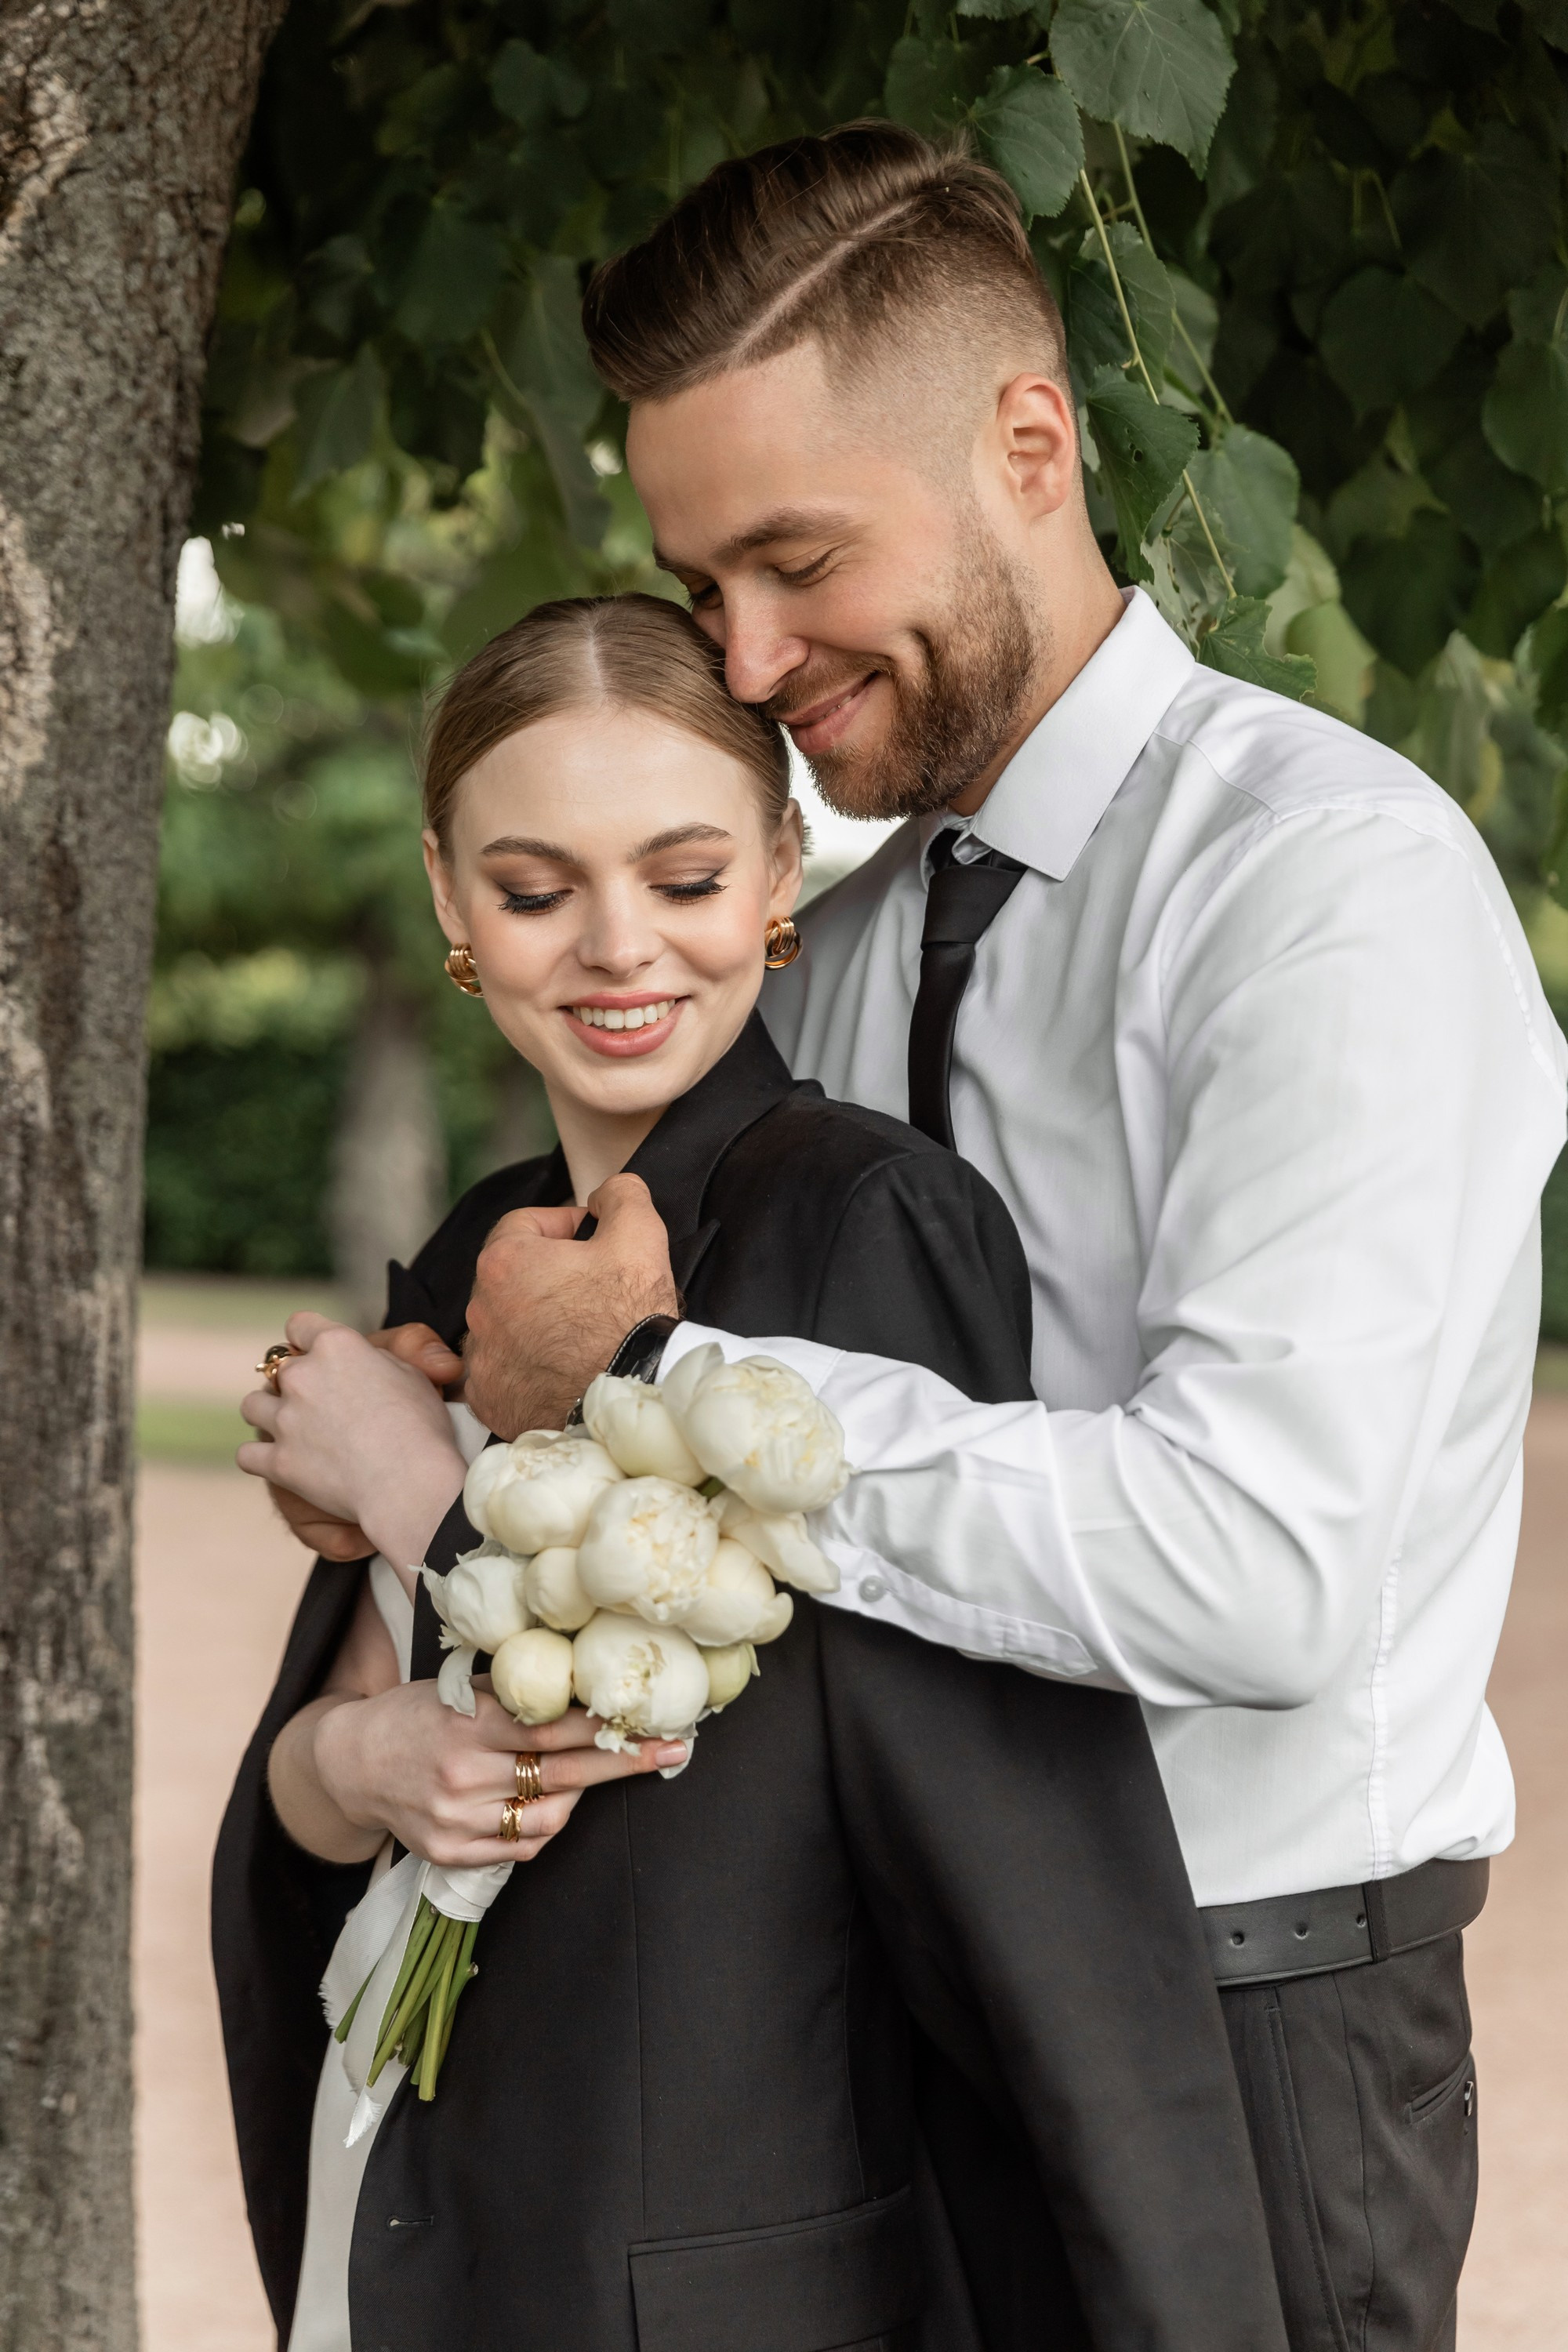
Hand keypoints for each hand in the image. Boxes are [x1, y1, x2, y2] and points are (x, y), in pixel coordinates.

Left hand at [238, 1312, 467, 1570]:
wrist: (409, 1484)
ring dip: (269, 1413)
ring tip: (292, 1428)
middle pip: (278, 1369)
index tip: (315, 1352)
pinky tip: (279, 1462)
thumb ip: (379, 1362)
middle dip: (295, 1383)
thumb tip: (366, 1366)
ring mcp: (285, 1419)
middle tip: (319, 1404)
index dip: (307, 1337)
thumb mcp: (415, 1376)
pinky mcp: (277, 1461)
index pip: (301, 1325)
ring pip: (252, 1406)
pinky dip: (260, 1458)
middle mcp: (302, 1376)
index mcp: (336, 1346)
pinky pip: (247, 1455)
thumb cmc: (422, 1429)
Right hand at [312, 1684, 686, 1865]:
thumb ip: (512, 1694)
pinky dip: (545, 1824)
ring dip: (582, 1796)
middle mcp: (464, 1775)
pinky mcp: (451, 1853)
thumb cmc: (415, 1716)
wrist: (350, 1764)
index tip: (649, 1716)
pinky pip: (522, 1846)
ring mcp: (458, 1820)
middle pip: (562, 1774)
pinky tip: (551, 1803)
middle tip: (674, 1750)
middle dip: (624, 1763)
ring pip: (547, 1816)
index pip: (552, 1728)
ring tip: (595, 1774)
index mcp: (468, 1725)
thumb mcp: (456, 1691)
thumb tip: (582, 1681)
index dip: (604, 1725)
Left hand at [464, 1174, 679, 1438]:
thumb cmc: (629, 1319)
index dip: (562, 1225)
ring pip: (505, 1325)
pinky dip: (526, 1367)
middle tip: (590, 1288)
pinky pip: (503, 1372)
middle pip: (510, 1276)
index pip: (523, 1223)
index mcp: (505, 1262)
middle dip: (546, 1275)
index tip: (590, 1240)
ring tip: (579, 1333)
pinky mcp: (490, 1400)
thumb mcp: (640, 1234)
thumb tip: (608, 1193)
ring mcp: (482, 1360)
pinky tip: (562, 1369)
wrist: (629, 1398)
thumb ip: (621, 1195)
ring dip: (533, 1321)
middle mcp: (480, 1310)